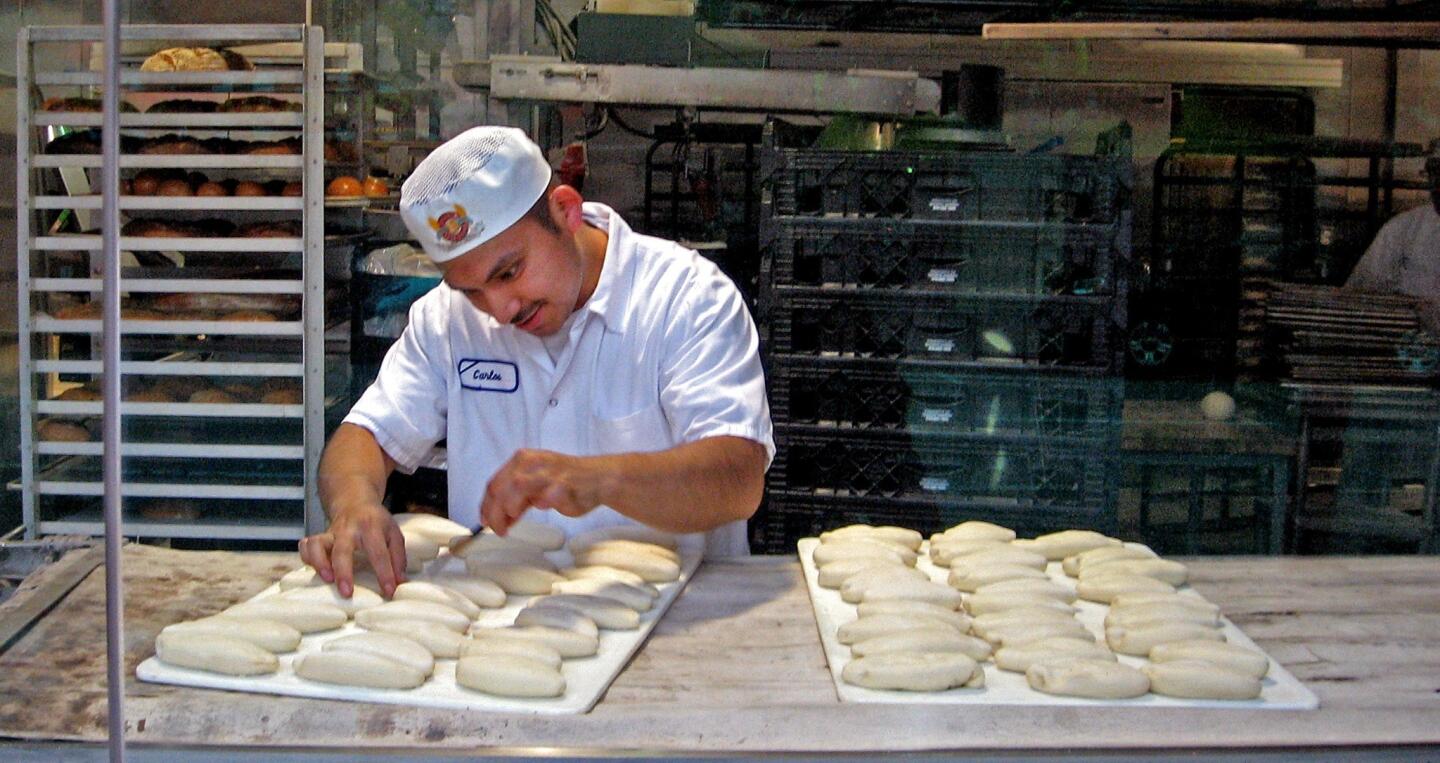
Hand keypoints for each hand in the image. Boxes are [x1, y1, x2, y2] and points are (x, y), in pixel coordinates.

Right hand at [297, 502, 406, 597]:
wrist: (354, 502)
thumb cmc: (376, 523)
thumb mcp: (394, 535)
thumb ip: (398, 559)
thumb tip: (400, 582)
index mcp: (371, 528)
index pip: (379, 553)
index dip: (384, 573)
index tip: (389, 591)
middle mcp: (348, 530)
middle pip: (342, 550)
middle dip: (343, 572)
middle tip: (347, 592)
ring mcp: (330, 533)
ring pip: (317, 545)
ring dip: (319, 563)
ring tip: (327, 580)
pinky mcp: (319, 537)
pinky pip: (306, 546)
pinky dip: (307, 558)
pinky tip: (315, 570)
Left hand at [480, 448, 604, 535]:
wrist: (599, 477)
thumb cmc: (567, 481)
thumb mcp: (536, 486)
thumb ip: (517, 499)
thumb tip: (499, 519)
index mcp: (522, 460)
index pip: (494, 483)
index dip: (486, 505)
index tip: (485, 521)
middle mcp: (532, 463)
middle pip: (501, 488)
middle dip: (495, 513)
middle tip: (498, 529)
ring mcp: (548, 473)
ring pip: (516, 489)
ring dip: (510, 509)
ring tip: (513, 521)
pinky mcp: (563, 485)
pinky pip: (545, 498)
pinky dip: (540, 505)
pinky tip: (542, 508)